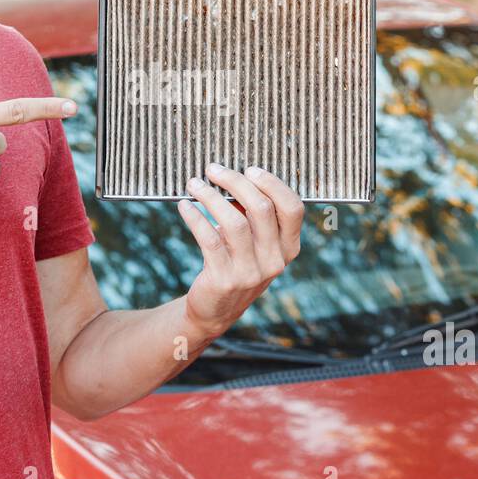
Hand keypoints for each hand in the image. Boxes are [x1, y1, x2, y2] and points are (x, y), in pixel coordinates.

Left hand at [177, 162, 304, 337]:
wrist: (215, 309)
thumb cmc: (235, 263)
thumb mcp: (255, 244)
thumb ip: (253, 215)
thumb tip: (232, 177)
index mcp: (288, 247)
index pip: (293, 208)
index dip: (273, 184)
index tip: (249, 169)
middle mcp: (275, 260)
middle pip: (261, 208)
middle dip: (235, 182)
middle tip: (213, 170)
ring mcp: (250, 272)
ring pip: (234, 221)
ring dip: (211, 197)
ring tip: (194, 185)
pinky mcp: (224, 278)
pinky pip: (209, 238)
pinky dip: (195, 218)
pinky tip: (185, 206)